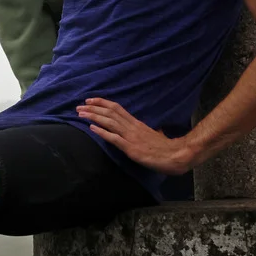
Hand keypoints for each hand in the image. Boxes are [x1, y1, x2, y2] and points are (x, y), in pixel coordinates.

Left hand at [76, 98, 194, 174]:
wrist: (177, 155)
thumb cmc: (166, 148)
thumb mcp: (156, 135)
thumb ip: (151, 132)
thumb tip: (156, 130)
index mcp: (137, 124)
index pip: (117, 108)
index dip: (102, 103)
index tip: (90, 100)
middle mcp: (132, 127)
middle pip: (110, 113)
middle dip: (93, 108)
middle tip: (79, 106)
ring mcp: (131, 137)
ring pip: (109, 122)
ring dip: (93, 117)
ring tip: (81, 114)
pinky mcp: (131, 148)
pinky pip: (114, 138)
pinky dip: (102, 132)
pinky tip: (92, 128)